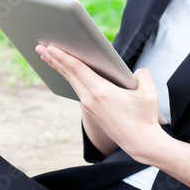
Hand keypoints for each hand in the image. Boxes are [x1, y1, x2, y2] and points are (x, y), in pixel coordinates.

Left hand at [35, 44, 165, 161]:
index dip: (63, 56)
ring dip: (58, 67)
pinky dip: (68, 77)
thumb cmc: (145, 118)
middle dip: (53, 59)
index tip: (50, 47)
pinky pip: (76, 89)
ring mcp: (89, 106)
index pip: (77, 69)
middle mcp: (90, 99)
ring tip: (46, 56)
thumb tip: (137, 71)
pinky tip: (65, 73)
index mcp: (101, 91)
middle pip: (69, 74)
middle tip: (40, 46)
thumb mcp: (149, 93)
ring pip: (71, 81)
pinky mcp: (91, 111)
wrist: (140, 143)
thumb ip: (143, 75)